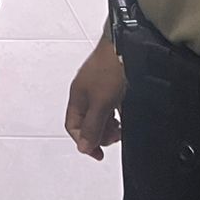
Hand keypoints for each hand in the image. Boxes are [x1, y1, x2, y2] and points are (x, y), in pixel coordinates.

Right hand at [65, 37, 125, 160]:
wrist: (125, 46)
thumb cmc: (110, 69)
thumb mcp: (101, 103)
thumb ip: (92, 126)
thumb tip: (83, 147)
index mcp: (77, 97)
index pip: (73, 127)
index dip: (84, 142)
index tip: (99, 154)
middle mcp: (85, 93)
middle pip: (87, 123)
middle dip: (100, 134)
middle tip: (116, 136)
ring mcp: (98, 88)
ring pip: (100, 116)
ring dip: (110, 125)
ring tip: (122, 126)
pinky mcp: (112, 84)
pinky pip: (111, 107)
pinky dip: (117, 114)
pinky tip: (126, 113)